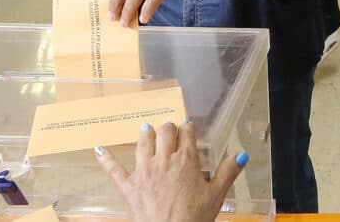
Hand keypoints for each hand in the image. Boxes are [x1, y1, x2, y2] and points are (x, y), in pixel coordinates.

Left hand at [97, 122, 246, 221]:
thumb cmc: (194, 218)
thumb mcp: (216, 195)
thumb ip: (228, 172)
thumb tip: (241, 155)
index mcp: (186, 160)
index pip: (187, 134)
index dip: (188, 128)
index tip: (189, 127)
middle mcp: (164, 160)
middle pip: (165, 133)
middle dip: (168, 128)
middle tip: (170, 130)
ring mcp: (144, 172)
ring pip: (143, 143)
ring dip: (146, 134)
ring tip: (146, 129)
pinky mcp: (128, 187)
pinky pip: (114, 169)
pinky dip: (106, 158)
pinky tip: (99, 149)